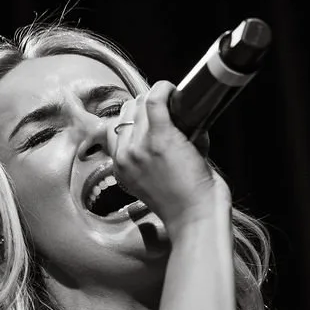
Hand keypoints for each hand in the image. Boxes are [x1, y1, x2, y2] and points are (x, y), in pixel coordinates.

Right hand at [106, 81, 225, 234]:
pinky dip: (166, 90)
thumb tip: (170, 121)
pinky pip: (155, 99)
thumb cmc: (185, 203)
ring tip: (176, 107)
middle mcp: (125, 156)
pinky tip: (176, 93)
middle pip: (126, 112)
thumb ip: (152, 156)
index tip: (151, 117)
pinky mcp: (160, 138)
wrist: (196, 219)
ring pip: (140, 103)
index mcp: (121, 168)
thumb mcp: (156, 181)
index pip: (114, 128)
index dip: (133, 118)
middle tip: (168, 113)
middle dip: (146, 108)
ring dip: (159, 99)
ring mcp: (140, 147)